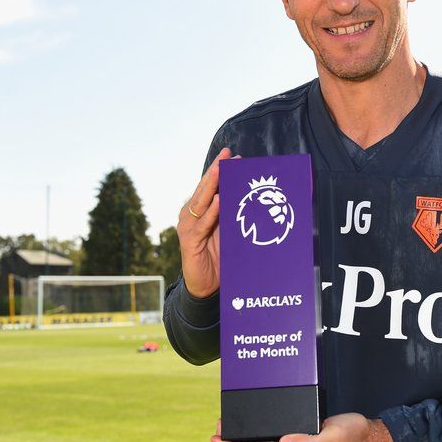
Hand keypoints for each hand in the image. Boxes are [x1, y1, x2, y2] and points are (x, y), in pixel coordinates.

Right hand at [177, 147, 232, 297]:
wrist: (206, 286)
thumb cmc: (219, 257)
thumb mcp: (228, 232)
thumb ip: (233, 215)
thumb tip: (252, 197)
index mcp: (201, 211)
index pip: (210, 186)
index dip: (220, 169)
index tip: (232, 155)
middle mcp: (192, 215)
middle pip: (205, 188)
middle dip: (216, 170)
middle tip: (227, 154)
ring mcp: (189, 227)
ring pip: (201, 202)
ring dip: (211, 185)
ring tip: (220, 169)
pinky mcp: (190, 241)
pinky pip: (202, 224)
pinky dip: (210, 212)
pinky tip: (218, 200)